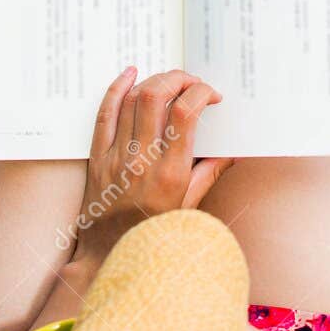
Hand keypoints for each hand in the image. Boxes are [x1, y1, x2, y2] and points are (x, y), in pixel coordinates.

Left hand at [75, 68, 231, 258]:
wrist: (107, 255)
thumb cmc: (151, 234)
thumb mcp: (188, 207)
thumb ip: (209, 173)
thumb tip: (231, 150)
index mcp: (170, 172)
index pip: (186, 113)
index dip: (201, 93)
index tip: (211, 95)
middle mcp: (142, 159)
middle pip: (157, 96)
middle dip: (179, 79)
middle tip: (192, 82)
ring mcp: (117, 156)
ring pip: (132, 99)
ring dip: (154, 80)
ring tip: (169, 80)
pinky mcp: (98, 156)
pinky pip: (105, 113)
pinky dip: (117, 88)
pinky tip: (130, 75)